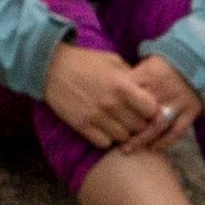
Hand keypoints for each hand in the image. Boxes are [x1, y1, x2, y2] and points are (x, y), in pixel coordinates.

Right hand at [43, 46, 198, 153]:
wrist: (51, 66)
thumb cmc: (84, 61)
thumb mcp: (112, 61)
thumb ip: (132, 76)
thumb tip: (148, 90)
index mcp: (122, 85)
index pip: (151, 110)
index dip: (152, 111)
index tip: (148, 109)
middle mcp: (111, 103)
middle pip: (139, 127)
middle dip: (140, 124)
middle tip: (134, 119)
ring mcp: (95, 116)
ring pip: (123, 138)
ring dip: (124, 133)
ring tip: (119, 124)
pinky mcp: (81, 125)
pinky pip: (103, 143)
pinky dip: (106, 138)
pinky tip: (104, 128)